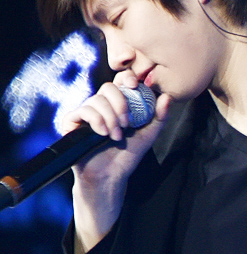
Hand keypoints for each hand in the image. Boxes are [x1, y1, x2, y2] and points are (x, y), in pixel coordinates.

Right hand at [62, 72, 171, 253]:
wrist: (111, 175)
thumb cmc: (129, 155)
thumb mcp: (149, 134)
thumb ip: (159, 116)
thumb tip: (167, 96)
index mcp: (118, 104)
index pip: (120, 81)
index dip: (127, 77)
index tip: (136, 85)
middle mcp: (101, 105)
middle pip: (108, 87)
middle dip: (120, 103)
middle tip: (127, 123)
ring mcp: (86, 113)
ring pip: (96, 100)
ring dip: (110, 118)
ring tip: (116, 136)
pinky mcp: (72, 122)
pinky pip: (82, 110)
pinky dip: (96, 120)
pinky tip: (103, 133)